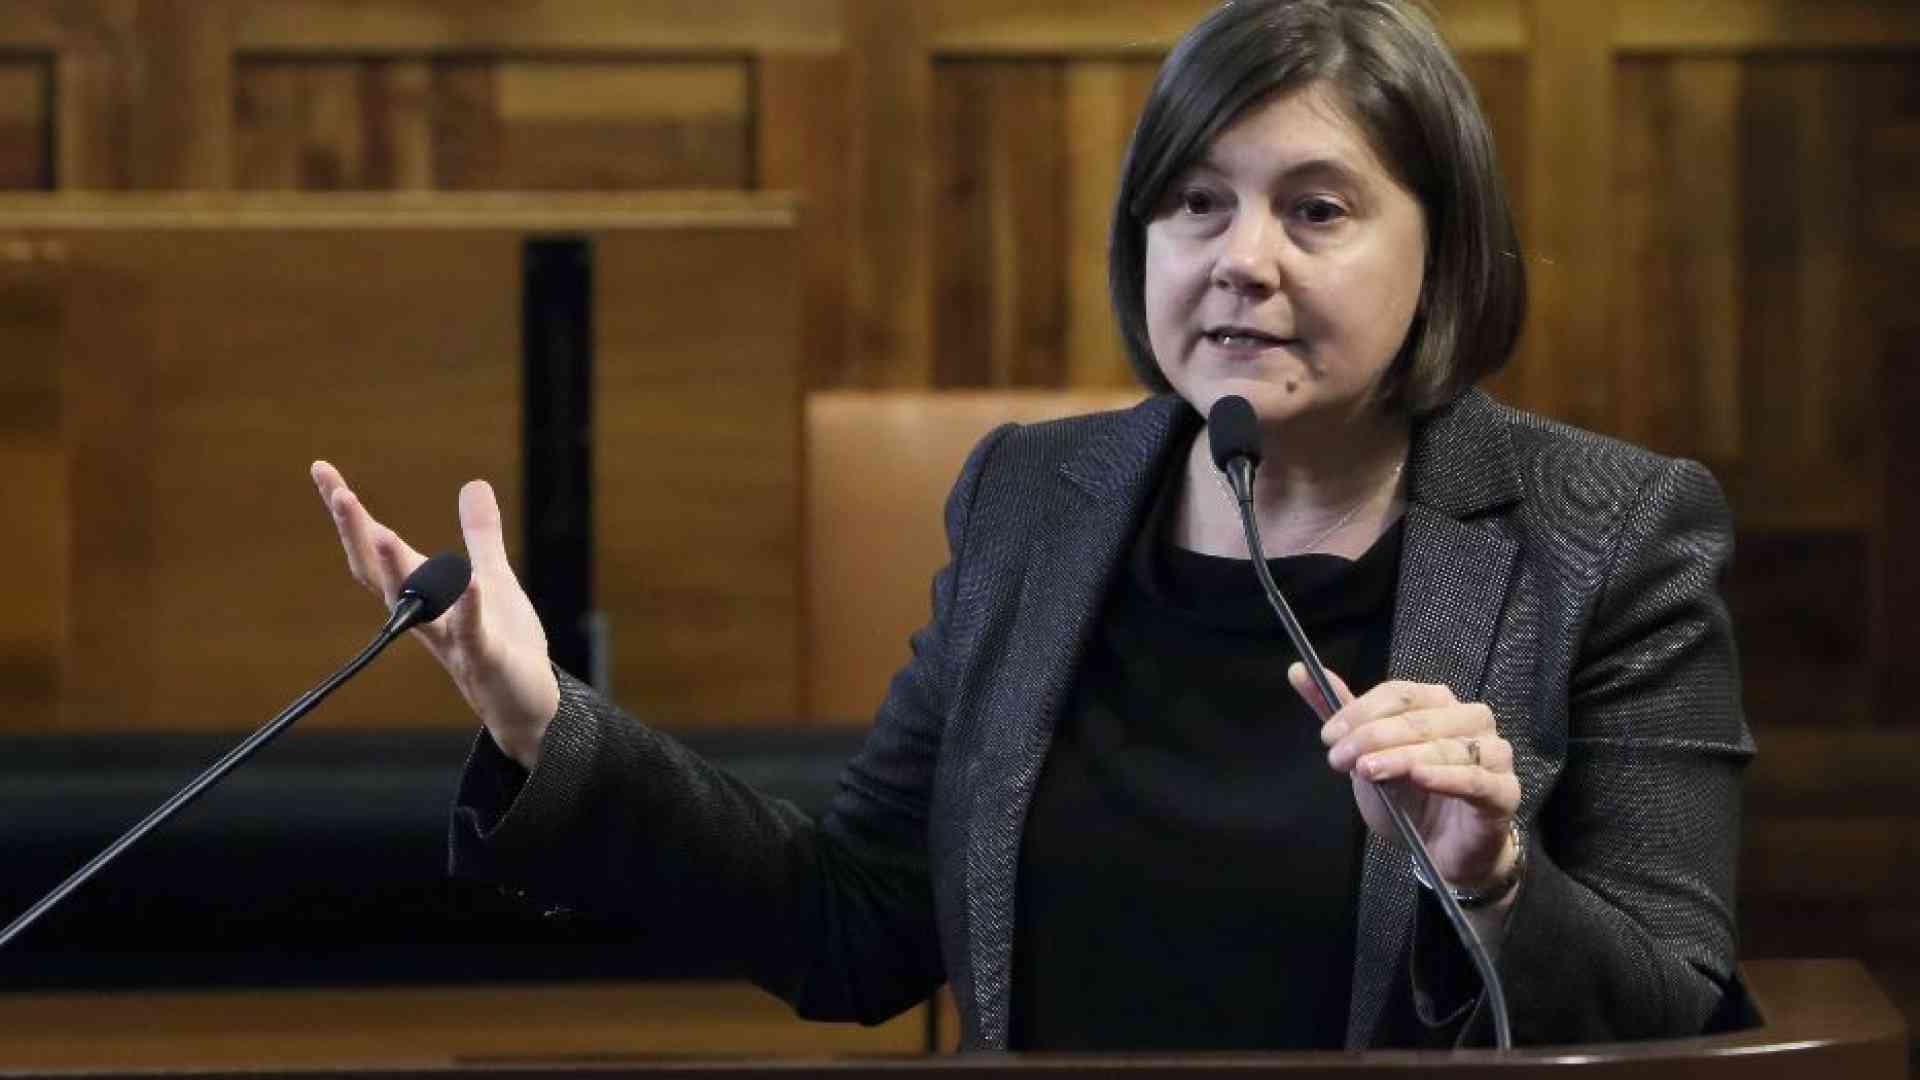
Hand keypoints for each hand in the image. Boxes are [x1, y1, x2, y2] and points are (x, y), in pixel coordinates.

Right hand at [311, 461, 559, 767]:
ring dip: (396, 571)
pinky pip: (471, 631)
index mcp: (423, 592)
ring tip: (378, 533)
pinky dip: (468, 605)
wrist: (526, 704)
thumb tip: (474, 483)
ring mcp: (452, 638)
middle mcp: (425, 616)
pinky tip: (469, 578)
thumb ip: (481, 535)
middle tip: (339, 495)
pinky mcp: (484, 657)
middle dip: (358, 535)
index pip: (376, 548)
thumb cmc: (504, 641)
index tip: (321, 470)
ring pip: (415, 605)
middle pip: (380, 574)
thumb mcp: (493, 577)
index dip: (349, 513)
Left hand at [1291, 663, 1519, 891]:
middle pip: (1423, 717)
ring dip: (1402, 756)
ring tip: (1368, 770)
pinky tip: (1418, 777)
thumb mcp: (1367, 753)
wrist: (1441, 850)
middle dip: (1375, 736)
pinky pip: (1477, 779)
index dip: (1362, 712)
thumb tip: (1297, 670)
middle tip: (1341, 757)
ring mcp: (1494, 755)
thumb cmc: (1410, 796)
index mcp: (1441, 704)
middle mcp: (1472, 722)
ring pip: (1448, 746)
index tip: (1328, 736)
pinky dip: (1446, 776)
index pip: (1402, 694)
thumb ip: (1339, 714)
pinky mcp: (1503, 793)